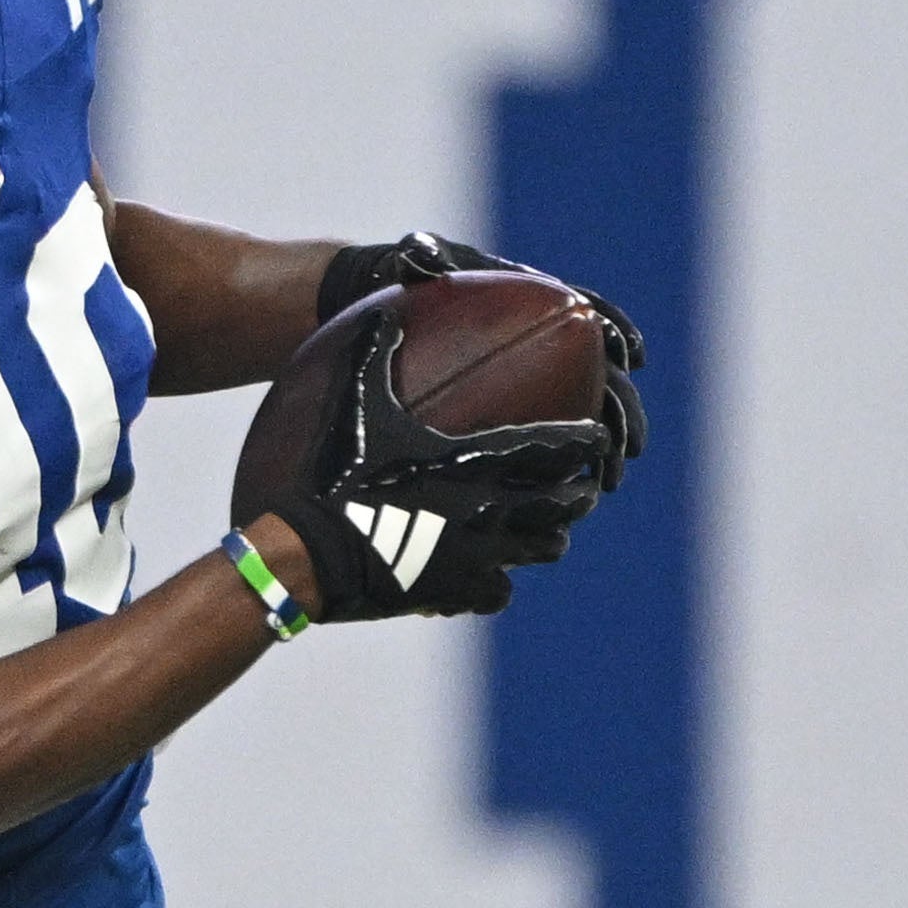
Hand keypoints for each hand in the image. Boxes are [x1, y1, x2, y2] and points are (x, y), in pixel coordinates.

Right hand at [229, 300, 613, 626]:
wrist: (310, 552)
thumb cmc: (334, 475)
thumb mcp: (353, 407)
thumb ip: (373, 356)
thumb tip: (384, 312)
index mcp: (474, 460)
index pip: (553, 448)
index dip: (584, 442)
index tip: (597, 438)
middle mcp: (490, 507)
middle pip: (563, 504)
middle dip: (577, 496)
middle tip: (580, 490)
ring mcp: (478, 554)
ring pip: (543, 550)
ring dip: (548, 539)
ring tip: (549, 536)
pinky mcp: (457, 591)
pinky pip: (499, 594)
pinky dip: (498, 586)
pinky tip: (488, 582)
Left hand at [313, 233, 648, 473]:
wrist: (379, 300)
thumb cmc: (406, 278)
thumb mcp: (413, 264)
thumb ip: (423, 257)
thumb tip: (417, 253)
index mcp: (539, 301)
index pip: (591, 315)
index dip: (617, 333)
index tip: (633, 357)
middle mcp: (547, 341)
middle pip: (601, 377)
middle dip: (621, 411)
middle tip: (629, 445)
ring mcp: (534, 377)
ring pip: (582, 414)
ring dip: (602, 446)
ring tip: (608, 479)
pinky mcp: (512, 410)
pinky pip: (542, 439)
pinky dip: (556, 464)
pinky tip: (562, 497)